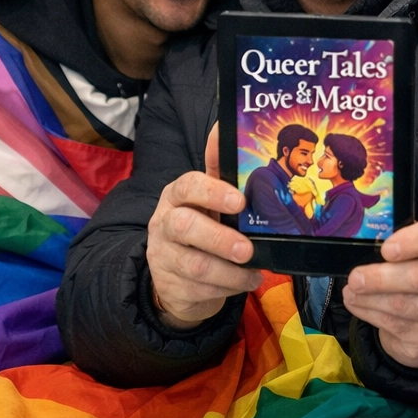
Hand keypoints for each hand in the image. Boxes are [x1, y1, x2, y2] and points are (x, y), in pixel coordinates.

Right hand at [146, 124, 261, 329]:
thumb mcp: (209, 200)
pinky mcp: (170, 287)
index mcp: (177, 196)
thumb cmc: (201, 226)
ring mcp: (164, 257)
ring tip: (253, 272)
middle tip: (246, 249)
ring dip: (230, 272)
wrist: (175, 276)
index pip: (188, 186)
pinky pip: (201, 291)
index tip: (240, 200)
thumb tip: (224, 127)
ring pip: (196, 265)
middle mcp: (165, 223)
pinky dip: (228, 289)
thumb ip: (220, 171)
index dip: (213, 192)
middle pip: (186, 227)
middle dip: (220, 238)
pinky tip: (244, 282)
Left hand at [342, 220, 417, 368]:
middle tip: (355, 278)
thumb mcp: (413, 253)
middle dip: (381, 278)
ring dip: (370, 298)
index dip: (412, 242)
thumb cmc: (415, 271)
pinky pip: (396, 325)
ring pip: (404, 305)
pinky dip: (369, 313)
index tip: (386, 249)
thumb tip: (359, 252)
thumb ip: (394, 247)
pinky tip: (356, 304)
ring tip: (350, 291)